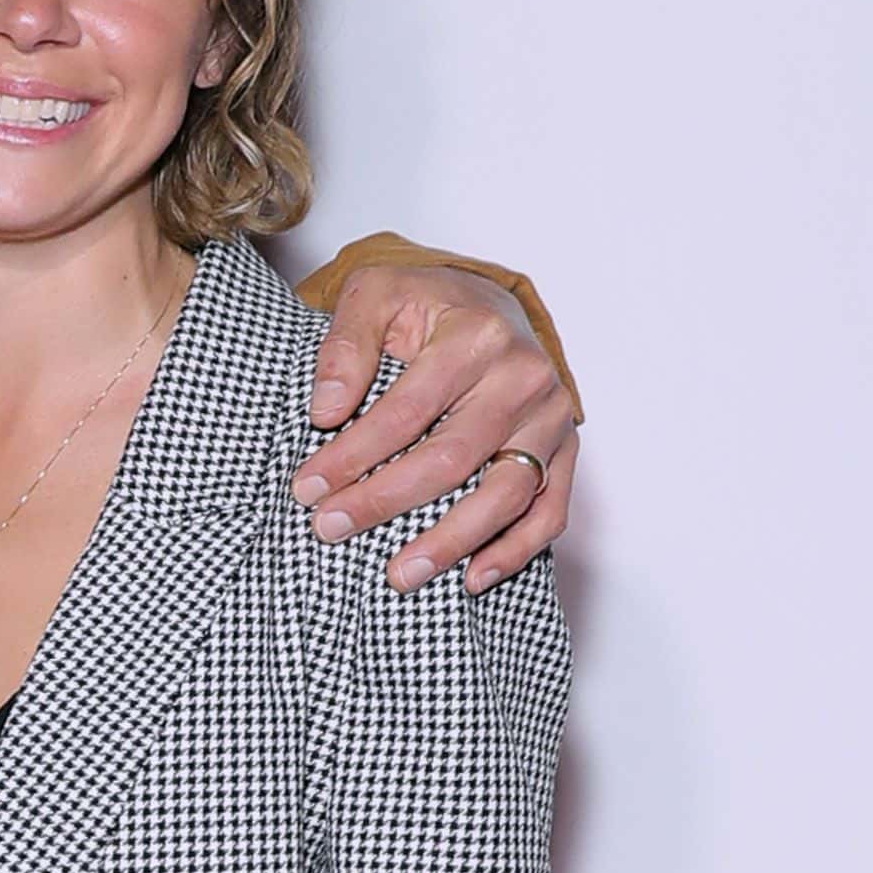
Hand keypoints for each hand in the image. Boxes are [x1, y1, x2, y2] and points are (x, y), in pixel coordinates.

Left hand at [296, 264, 579, 589]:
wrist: (491, 307)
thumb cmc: (429, 306)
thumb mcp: (376, 295)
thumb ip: (346, 346)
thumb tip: (325, 411)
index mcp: (476, 336)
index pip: (407, 411)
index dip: (353, 455)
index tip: (306, 488)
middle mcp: (523, 377)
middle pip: (452, 457)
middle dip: (385, 500)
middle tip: (329, 529)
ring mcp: (551, 418)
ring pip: (506, 494)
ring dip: (450, 542)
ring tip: (398, 574)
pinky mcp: (565, 450)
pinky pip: (549, 512)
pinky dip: (514, 551)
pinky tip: (470, 578)